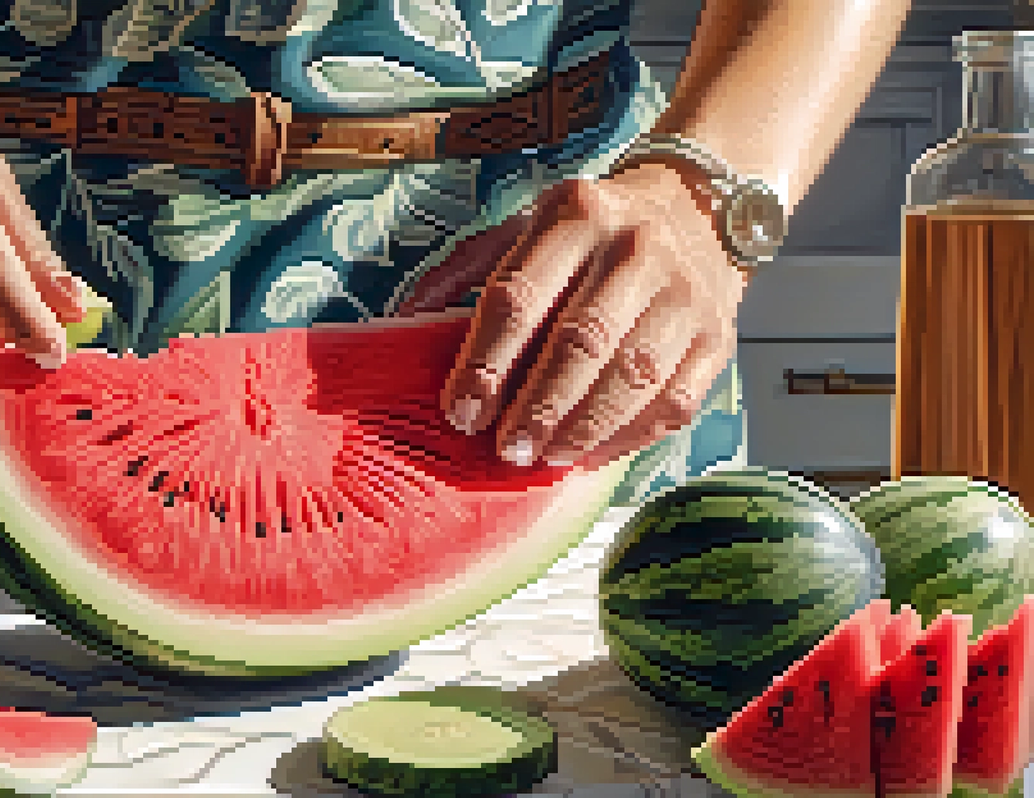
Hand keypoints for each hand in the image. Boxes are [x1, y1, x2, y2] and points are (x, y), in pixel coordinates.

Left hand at [405, 162, 746, 469]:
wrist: (695, 211)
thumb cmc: (590, 233)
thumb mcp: (522, 226)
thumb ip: (461, 271)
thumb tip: (399, 321)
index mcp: (575, 216)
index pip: (519, 298)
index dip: (485, 363)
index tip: (462, 412)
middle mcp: (635, 248)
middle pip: (580, 342)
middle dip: (535, 406)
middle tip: (506, 449)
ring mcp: (685, 293)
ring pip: (632, 376)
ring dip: (581, 428)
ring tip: (544, 457)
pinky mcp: (718, 336)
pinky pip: (674, 400)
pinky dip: (628, 436)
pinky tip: (590, 453)